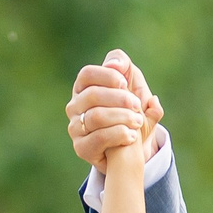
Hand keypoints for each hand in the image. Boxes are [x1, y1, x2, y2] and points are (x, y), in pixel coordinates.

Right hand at [66, 49, 162, 165]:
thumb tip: (114, 65)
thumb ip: (126, 68)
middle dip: (120, 98)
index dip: (107, 76)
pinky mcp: (81, 148)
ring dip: (122, 117)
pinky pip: (99, 138)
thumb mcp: (134, 86)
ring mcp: (75, 128)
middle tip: (137, 105)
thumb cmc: (130, 111)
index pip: (87, 74)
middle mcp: (74, 107)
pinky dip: (119, 134)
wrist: (132, 147)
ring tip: (137, 121)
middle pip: (92, 95)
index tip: (125, 83)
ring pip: (96, 116)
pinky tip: (131, 136)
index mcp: (83, 88)